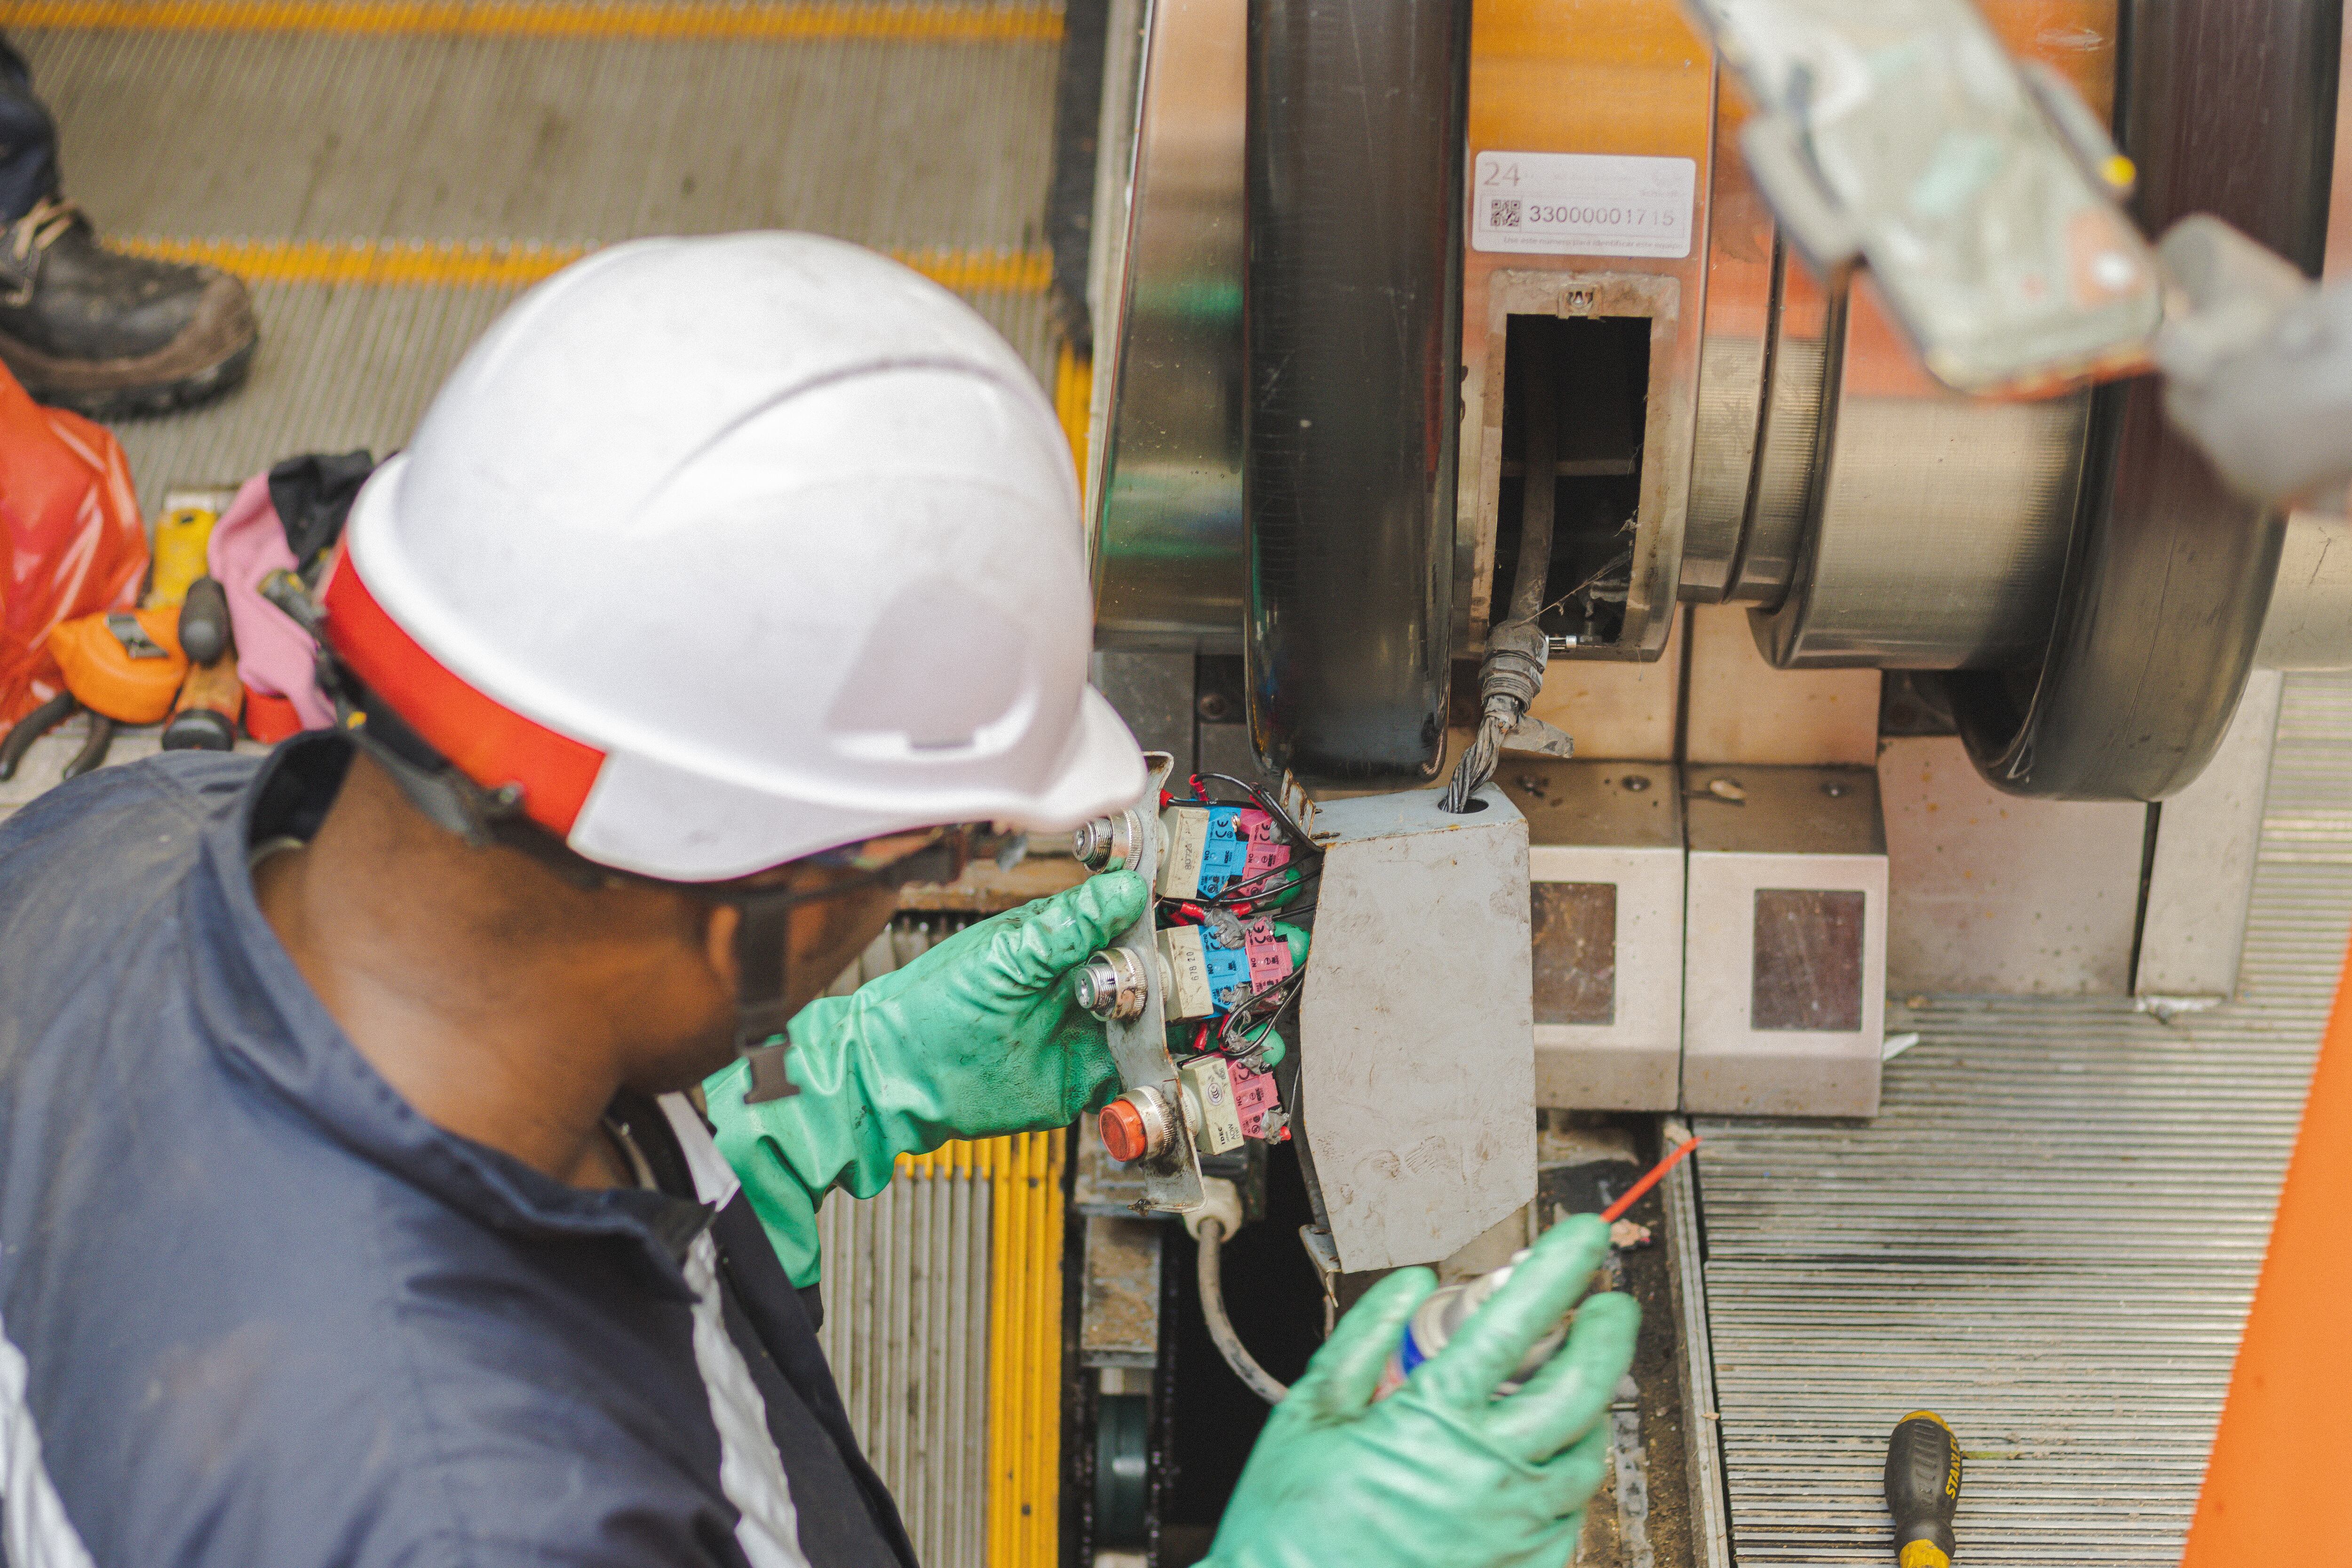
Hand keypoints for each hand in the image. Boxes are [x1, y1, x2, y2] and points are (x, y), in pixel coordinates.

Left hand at [708, 870, 1147, 1283]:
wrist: (894, 1079)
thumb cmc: (931, 1005)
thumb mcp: (1004, 955)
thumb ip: (1067, 926)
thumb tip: (1125, 886)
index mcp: (1057, 942)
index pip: (1123, 920)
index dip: (1153, 915)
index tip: (1183, 907)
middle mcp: (1076, 986)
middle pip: (1146, 974)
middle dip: (1163, 973)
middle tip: (1171, 974)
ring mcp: (1081, 1035)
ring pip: (1145, 1025)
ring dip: (1161, 1023)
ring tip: (1163, 1016)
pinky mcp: (1081, 1083)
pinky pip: (1130, 1078)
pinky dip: (1148, 1075)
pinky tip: (1153, 1062)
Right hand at [1202, 1214, 1639, 1567]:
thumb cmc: (1288, 1527)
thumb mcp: (1309, 1411)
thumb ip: (1363, 1336)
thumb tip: (1407, 1285)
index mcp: (1432, 1419)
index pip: (1518, 1323)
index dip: (1560, 1269)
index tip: (1581, 1240)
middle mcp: (1485, 1473)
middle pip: (1582, 1386)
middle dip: (1608, 1332)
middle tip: (1609, 1306)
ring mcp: (1509, 1528)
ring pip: (1588, 1454)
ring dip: (1592, 1407)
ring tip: (1576, 1383)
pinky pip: (1570, 1517)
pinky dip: (1568, 1479)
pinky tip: (1547, 1461)